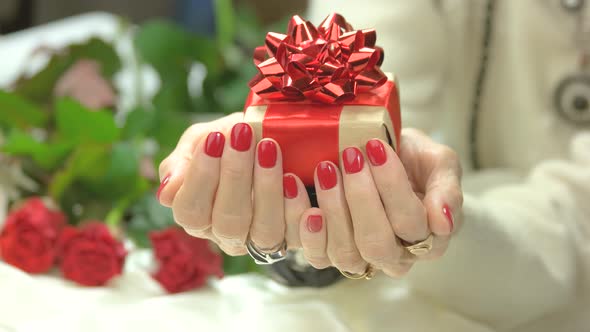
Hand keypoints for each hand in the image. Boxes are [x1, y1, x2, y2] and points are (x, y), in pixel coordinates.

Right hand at [157, 113, 310, 255]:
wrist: (273, 135)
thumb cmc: (232, 139)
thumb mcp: (201, 140)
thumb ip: (181, 163)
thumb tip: (165, 194)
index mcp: (198, 217)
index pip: (190, 212)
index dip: (201, 178)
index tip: (215, 140)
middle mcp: (228, 235)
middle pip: (227, 223)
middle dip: (235, 176)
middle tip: (243, 136)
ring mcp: (261, 240)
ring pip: (263, 231)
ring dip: (266, 187)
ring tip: (269, 149)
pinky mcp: (295, 238)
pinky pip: (297, 234)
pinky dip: (295, 206)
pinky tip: (293, 178)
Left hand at [297, 128, 462, 277]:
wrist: (382, 159)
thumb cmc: (414, 161)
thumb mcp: (440, 163)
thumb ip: (447, 190)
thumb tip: (443, 220)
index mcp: (430, 238)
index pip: (411, 222)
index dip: (391, 185)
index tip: (376, 146)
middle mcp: (396, 257)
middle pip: (377, 243)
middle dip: (360, 197)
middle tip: (349, 156)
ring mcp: (362, 258)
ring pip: (346, 253)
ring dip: (333, 209)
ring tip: (325, 168)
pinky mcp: (330, 253)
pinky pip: (317, 255)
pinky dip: (307, 228)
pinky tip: (300, 192)